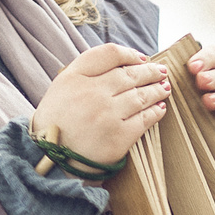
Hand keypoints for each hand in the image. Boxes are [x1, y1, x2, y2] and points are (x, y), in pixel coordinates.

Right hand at [30, 43, 170, 166]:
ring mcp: (107, 115)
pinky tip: (160, 108)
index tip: (141, 58)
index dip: (130, 54)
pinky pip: (145, 119)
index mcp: (74, 78)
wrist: (50, 160)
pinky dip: (156, 112)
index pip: (109, 54)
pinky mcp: (119, 137)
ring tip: (164, 87)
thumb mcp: (60, 87)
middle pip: (130, 74)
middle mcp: (92, 93)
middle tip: (161, 71)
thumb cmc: (56, 122)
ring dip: (157, 90)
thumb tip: (122, 62)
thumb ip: (85, 71)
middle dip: (150, 71)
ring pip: (141, 95)